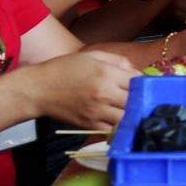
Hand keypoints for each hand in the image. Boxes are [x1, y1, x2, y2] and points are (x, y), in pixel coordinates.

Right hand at [21, 50, 136, 129]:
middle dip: (142, 101)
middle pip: (136, 102)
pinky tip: (120, 121)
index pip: (137, 81)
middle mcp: (104, 94)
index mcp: (106, 73)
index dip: (144, 84)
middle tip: (144, 100)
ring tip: (134, 112)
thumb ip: (117, 61)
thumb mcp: (92, 55)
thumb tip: (136, 72)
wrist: (39, 88)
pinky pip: (111, 130)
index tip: (145, 85)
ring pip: (126, 119)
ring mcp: (97, 111)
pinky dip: (118, 127)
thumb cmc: (65, 68)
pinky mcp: (89, 124)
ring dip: (132, 116)